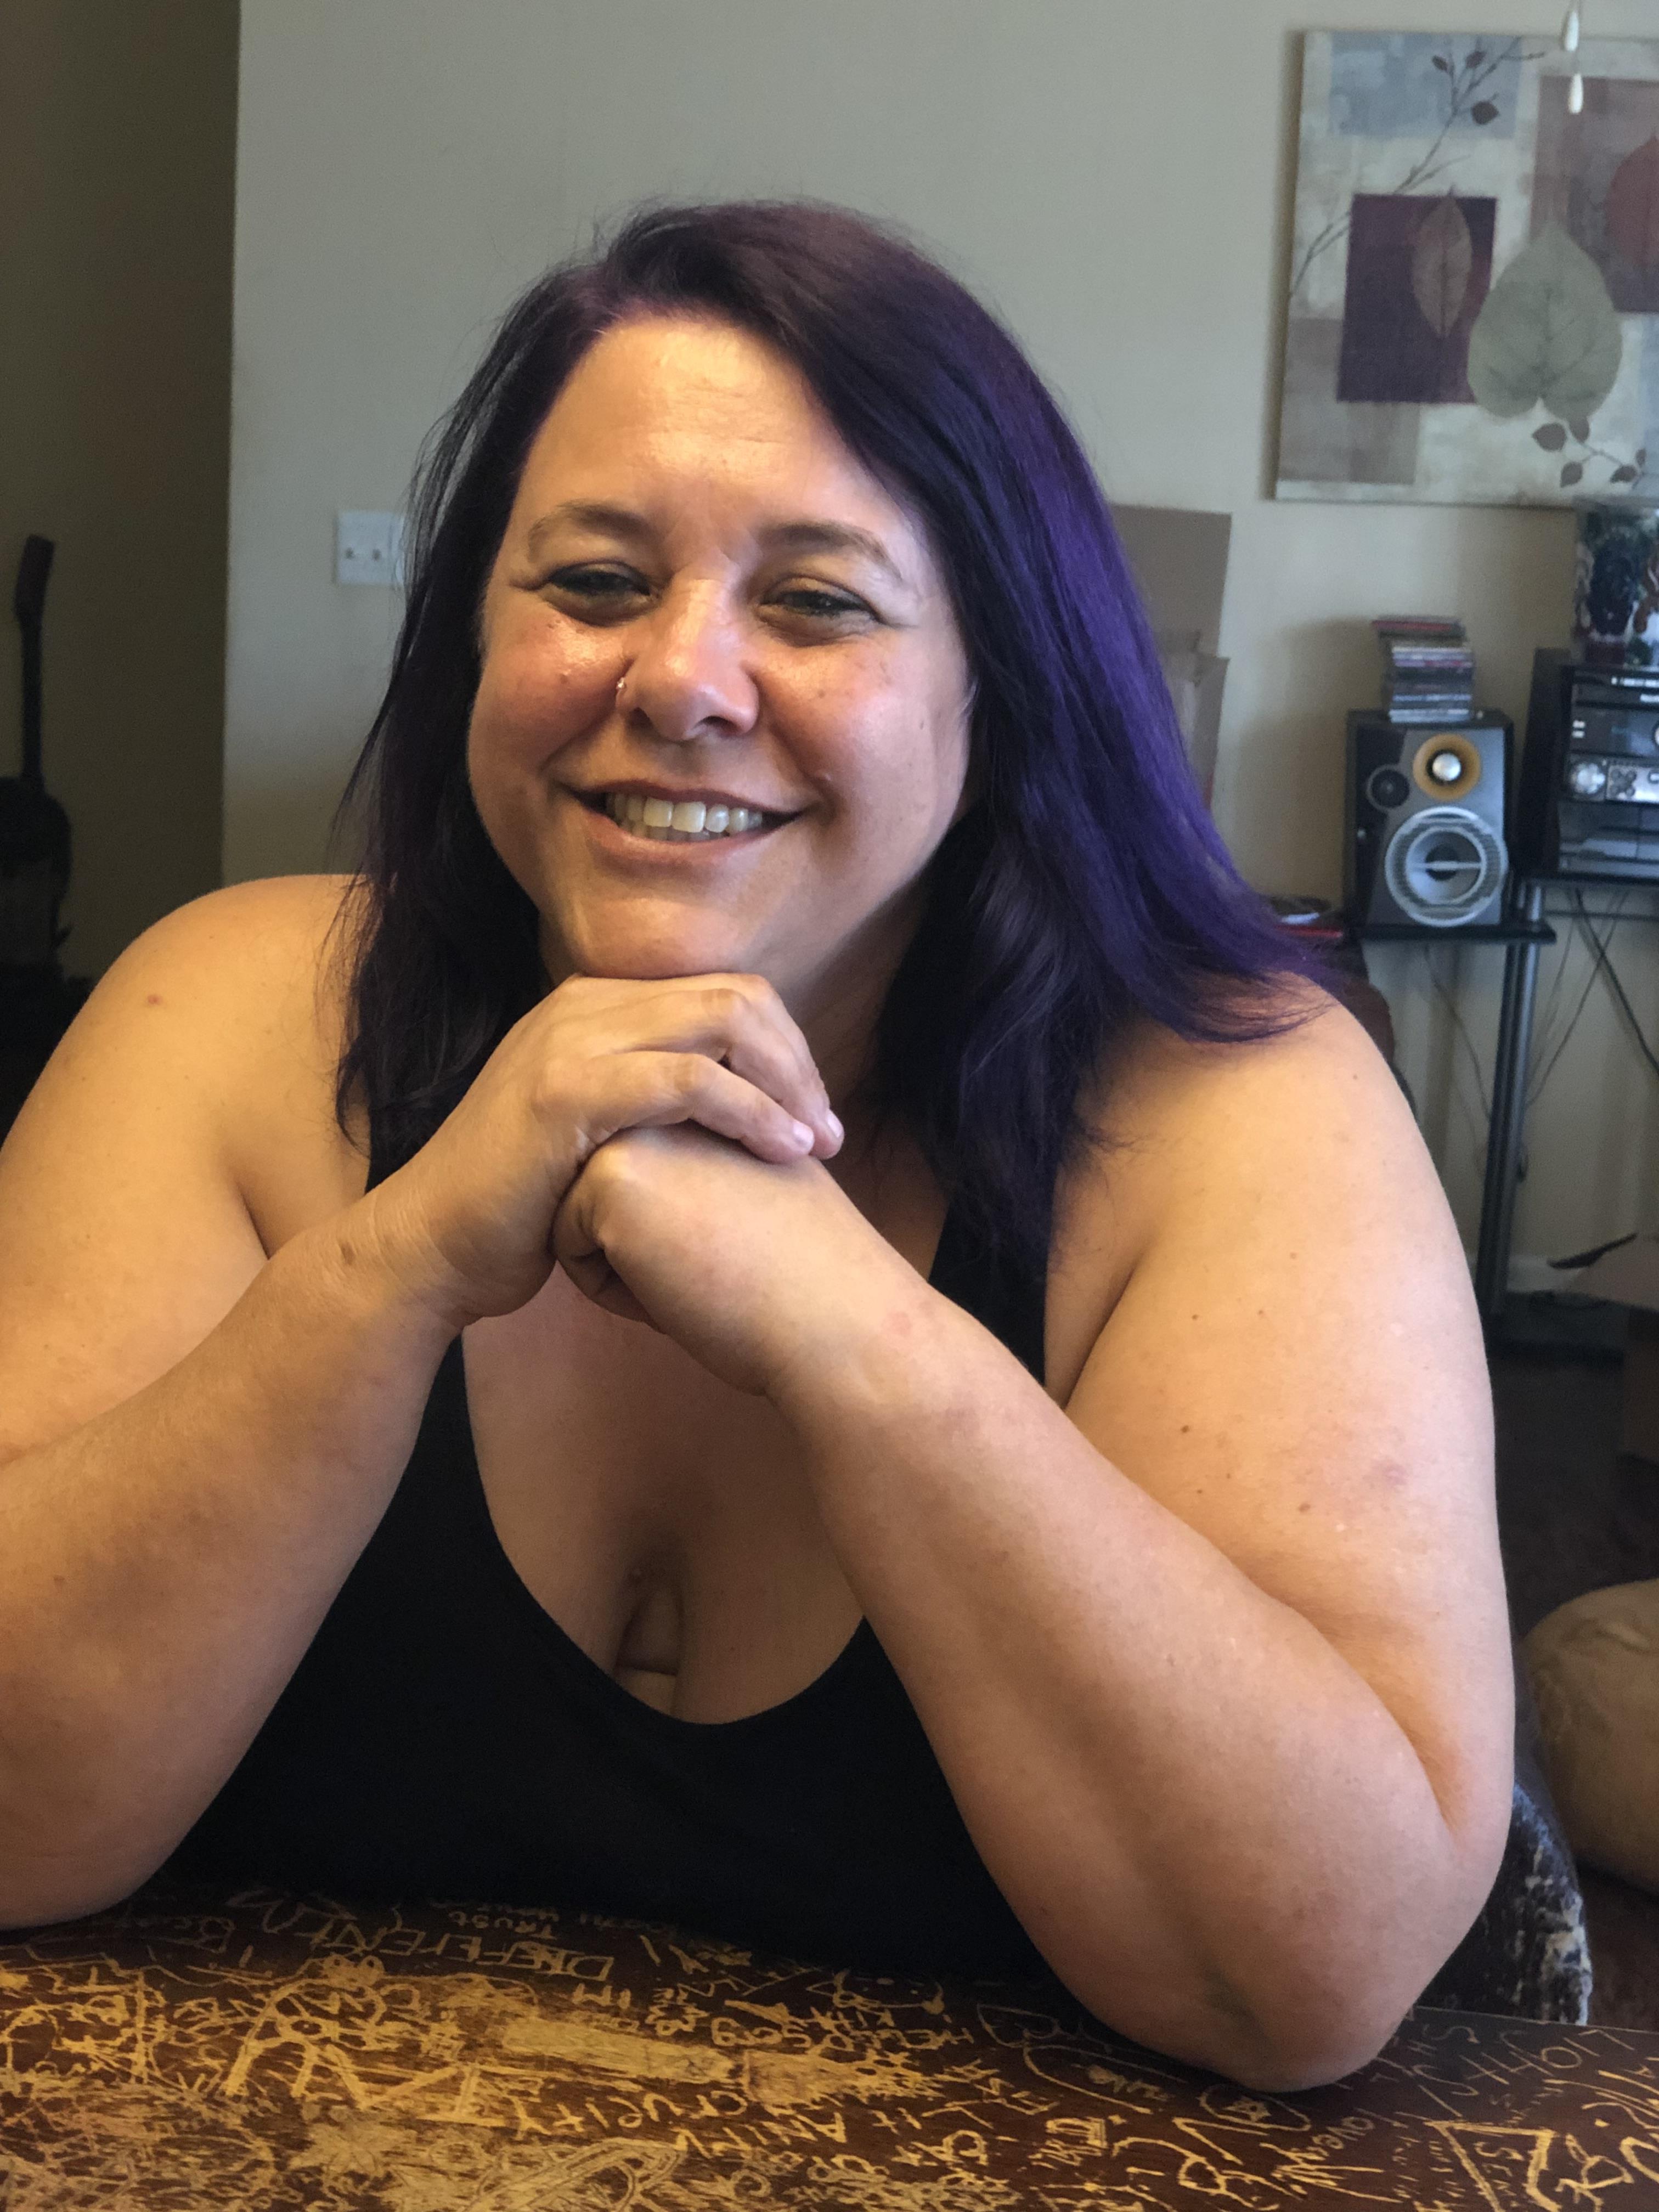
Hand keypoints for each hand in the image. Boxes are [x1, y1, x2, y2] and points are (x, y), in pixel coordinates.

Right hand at [353, 974, 841, 1327]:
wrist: (430, 1248)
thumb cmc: (521, 1208)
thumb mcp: (595, 1133)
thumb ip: (649, 1100)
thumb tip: (734, 1104)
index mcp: (594, 1008)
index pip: (723, 993)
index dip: (784, 1049)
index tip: (814, 1116)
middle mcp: (583, 1007)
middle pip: (734, 997)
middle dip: (797, 1062)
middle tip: (830, 1132)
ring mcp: (570, 1043)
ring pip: (720, 1023)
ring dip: (787, 1083)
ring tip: (818, 1144)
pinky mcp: (565, 1092)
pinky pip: (686, 1079)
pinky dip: (748, 1111)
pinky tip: (780, 1152)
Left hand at [552, 1124, 919, 1395]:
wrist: (836, 1315)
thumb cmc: (804, 1269)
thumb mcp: (753, 1177)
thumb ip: (702, 1153)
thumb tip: (646, 1182)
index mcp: (704, 1090)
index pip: (641, 1171)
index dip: (684, 1226)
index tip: (747, 1238)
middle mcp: (665, 1095)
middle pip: (604, 1188)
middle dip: (648, 1240)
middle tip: (728, 1256)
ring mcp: (634, 1127)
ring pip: (580, 1215)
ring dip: (630, 1262)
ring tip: (705, 1265)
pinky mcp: (609, 1178)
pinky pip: (568, 1248)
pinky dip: (616, 1288)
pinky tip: (679, 1286)